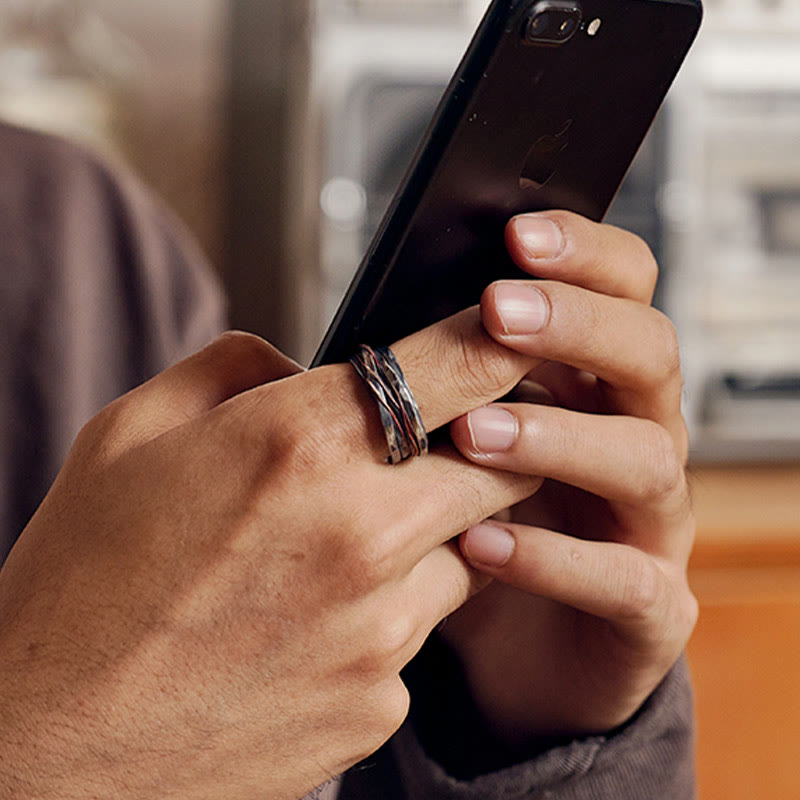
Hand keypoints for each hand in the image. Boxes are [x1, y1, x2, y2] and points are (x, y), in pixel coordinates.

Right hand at [0, 316, 538, 799]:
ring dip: (432, 532)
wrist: (50, 749)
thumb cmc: (82, 584)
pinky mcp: (382, 702)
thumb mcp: (134, 431)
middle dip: (484, 445)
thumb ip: (237, 368)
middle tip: (441, 442)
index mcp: (299, 446)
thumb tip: (306, 364)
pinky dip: (391, 610)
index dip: (502, 345)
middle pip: (502, 464)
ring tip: (344, 544)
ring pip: (467, 550)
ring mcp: (381, 631)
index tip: (513, 341)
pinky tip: (317, 619)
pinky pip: (421, 630)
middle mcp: (362, 536)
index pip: (462, 371)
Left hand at [443, 211, 697, 742]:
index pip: (624, 291)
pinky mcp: (650, 607)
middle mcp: (637, 436)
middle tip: (499, 312)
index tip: (516, 235)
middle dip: (577, 324)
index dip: (584, 254)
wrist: (513, 649)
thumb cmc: (477, 521)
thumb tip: (391, 316)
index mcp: (595, 383)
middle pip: (649, 353)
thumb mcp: (458, 438)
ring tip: (473, 435)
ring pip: (645, 458)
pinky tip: (477, 544)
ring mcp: (650, 522)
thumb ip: (447, 381)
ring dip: (557, 436)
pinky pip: (623, 579)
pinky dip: (551, 558)